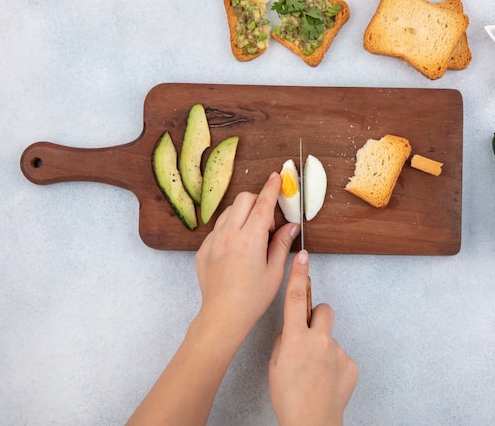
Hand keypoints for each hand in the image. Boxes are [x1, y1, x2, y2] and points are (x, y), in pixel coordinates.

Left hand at [195, 172, 299, 340]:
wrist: (223, 315)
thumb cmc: (252, 297)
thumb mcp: (275, 270)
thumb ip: (282, 243)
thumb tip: (291, 225)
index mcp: (250, 238)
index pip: (263, 203)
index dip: (272, 187)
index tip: (277, 177)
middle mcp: (229, 234)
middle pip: (243, 199)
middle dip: (257, 202)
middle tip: (267, 225)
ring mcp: (213, 241)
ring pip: (229, 212)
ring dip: (243, 215)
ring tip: (252, 239)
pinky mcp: (203, 249)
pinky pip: (217, 229)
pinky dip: (230, 230)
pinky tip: (236, 251)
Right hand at [269, 250, 358, 425]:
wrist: (312, 423)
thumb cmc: (288, 398)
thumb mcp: (275, 366)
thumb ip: (284, 342)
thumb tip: (292, 334)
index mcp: (295, 339)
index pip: (294, 298)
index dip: (298, 275)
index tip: (303, 256)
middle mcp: (319, 340)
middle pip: (323, 310)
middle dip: (316, 317)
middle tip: (309, 336)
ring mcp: (337, 351)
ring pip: (330, 337)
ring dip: (323, 347)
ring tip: (315, 372)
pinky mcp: (351, 364)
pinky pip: (340, 355)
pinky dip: (333, 364)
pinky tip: (326, 381)